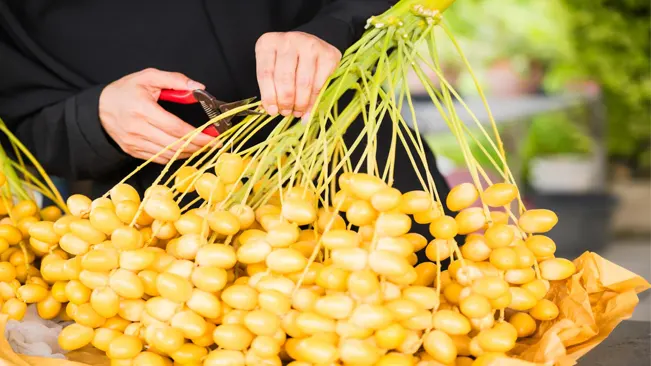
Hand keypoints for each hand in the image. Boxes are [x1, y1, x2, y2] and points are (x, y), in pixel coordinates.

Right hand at [99, 68, 214, 163]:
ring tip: (202, 147)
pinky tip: (185, 150)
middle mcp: (138, 129)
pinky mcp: (133, 151)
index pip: (175, 128)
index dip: (197, 135)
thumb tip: (198, 88)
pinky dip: (175, 156)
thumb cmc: (125, 91)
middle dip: (198, 146)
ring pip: (168, 155)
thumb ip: (174, 80)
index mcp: (142, 109)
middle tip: (214, 144)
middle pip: (174, 144)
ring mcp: (134, 143)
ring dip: (188, 153)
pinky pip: (159, 159)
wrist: (99, 108)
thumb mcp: (147, 77)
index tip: (214, 137)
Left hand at [255, 31, 341, 119]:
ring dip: (300, 103)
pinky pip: (319, 84)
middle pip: (285, 78)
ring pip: (303, 82)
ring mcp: (310, 45)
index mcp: (268, 43)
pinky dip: (313, 100)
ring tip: (297, 112)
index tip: (272, 111)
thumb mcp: (272, 67)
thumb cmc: (287, 60)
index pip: (266, 73)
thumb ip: (270, 86)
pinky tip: (308, 108)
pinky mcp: (328, 55)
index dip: (269, 96)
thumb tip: (272, 110)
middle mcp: (289, 40)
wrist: (310, 45)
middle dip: (285, 101)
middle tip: (286, 113)